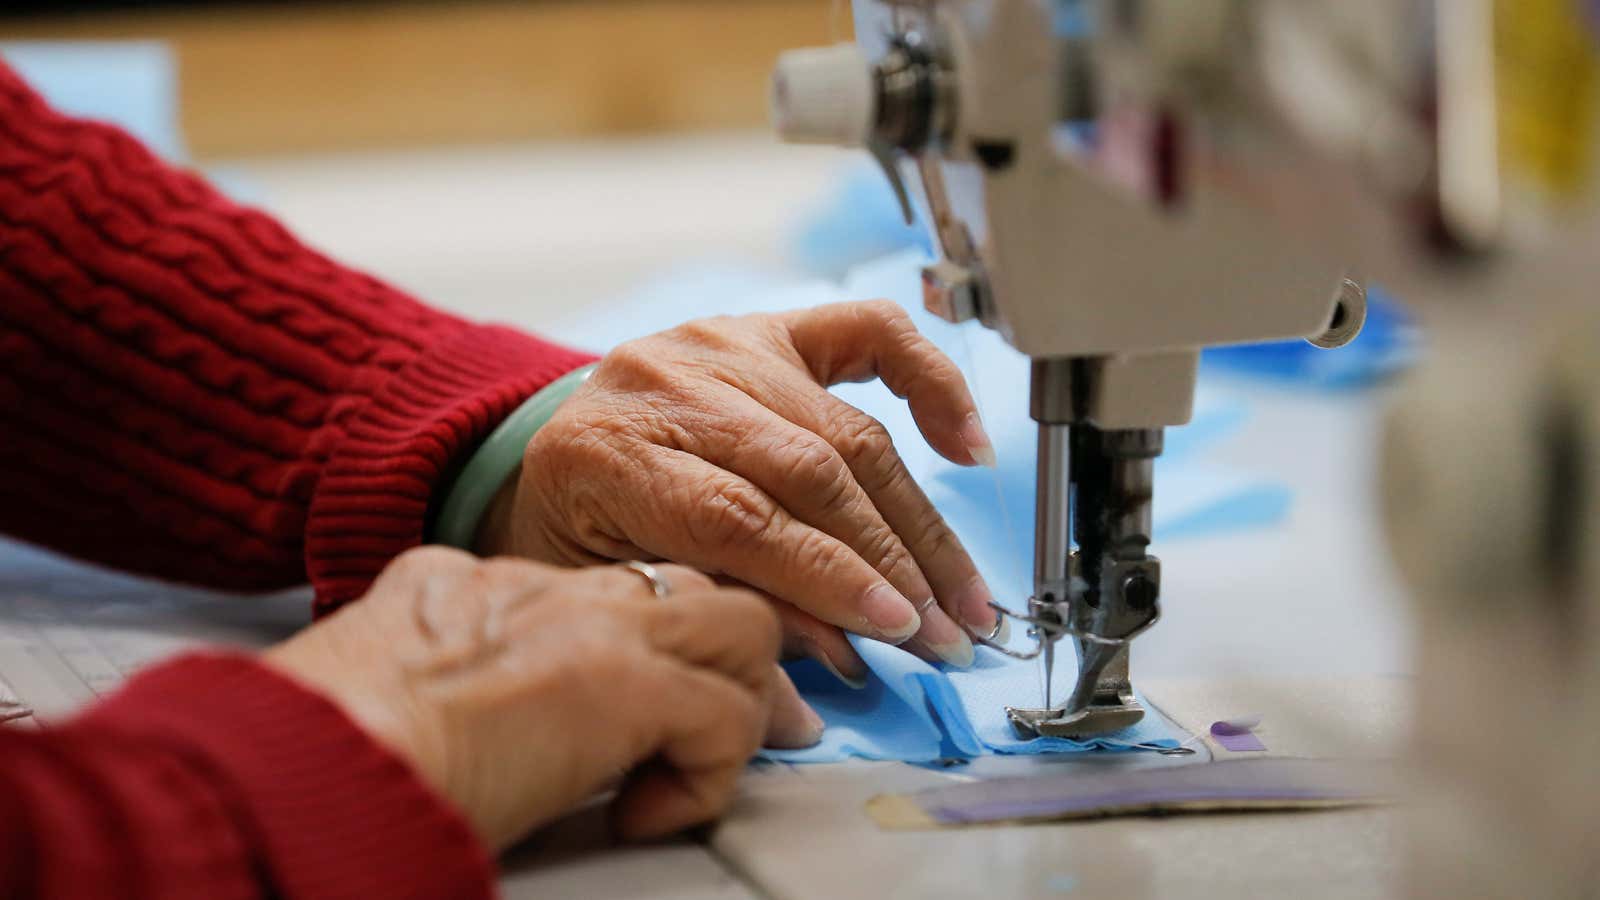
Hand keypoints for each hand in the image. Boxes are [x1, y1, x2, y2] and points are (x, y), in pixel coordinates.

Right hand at [264, 546, 805, 849]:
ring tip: (673, 776)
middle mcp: (549, 585)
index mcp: (483, 581)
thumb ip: (436, 663)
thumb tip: (469, 710)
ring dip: (730, 709)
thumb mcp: (379, 676)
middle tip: (682, 741)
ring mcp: (593, 621)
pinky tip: (640, 816)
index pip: (609, 589)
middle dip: (710, 666)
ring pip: (741, 628)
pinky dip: (706, 777)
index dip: (642, 652)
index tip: (636, 716)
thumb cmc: (314, 743)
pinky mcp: (624, 680)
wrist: (304, 754)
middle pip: (687, 588)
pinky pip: (727, 715)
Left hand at [479, 300, 999, 683]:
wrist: (562, 456)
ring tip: (961, 593)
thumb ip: (728, 618)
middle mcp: (664, 383)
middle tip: (943, 632)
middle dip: (890, 561)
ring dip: (918, 521)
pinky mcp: (766, 327)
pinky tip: (966, 446)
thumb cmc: (586, 540)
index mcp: (607, 453)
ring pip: (848, 430)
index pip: (739, 516)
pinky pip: (868, 334)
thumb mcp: (630, 593)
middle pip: (807, 471)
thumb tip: (843, 658)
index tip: (897, 629)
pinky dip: (930, 384)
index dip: (829, 576)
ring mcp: (721, 345)